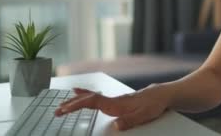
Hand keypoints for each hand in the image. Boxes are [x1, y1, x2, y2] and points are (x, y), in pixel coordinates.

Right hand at [54, 84, 169, 130]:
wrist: (163, 95)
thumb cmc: (154, 104)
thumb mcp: (145, 115)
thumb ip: (130, 121)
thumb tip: (116, 126)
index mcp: (117, 104)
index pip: (93, 102)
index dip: (78, 105)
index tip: (65, 108)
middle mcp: (114, 100)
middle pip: (89, 100)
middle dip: (72, 105)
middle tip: (57, 111)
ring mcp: (115, 99)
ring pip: (92, 98)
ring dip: (77, 101)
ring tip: (63, 104)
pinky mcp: (118, 101)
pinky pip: (99, 98)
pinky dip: (88, 96)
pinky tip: (82, 95)